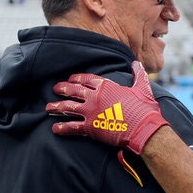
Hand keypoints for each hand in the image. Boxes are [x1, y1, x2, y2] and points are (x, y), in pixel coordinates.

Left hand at [46, 60, 168, 154]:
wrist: (143, 128)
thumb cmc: (144, 109)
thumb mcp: (143, 88)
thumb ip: (138, 75)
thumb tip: (136, 64)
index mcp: (106, 86)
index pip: (87, 79)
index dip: (78, 78)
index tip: (71, 78)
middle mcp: (95, 97)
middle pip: (74, 90)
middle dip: (63, 88)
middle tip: (55, 88)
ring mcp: (90, 112)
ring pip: (68, 107)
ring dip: (57, 106)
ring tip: (48, 107)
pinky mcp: (90, 127)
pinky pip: (72, 127)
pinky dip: (62, 128)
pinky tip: (54, 128)